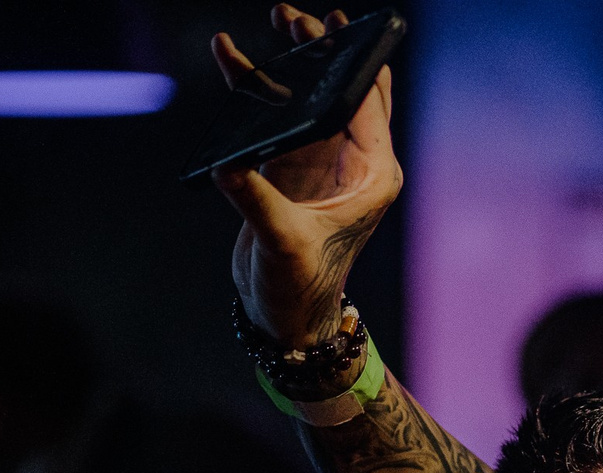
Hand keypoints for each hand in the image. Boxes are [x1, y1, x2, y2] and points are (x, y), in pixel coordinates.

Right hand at [209, 5, 402, 346]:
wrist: (285, 313)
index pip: (367, 104)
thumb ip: (257, 202)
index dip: (352, 60)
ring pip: (311, 96)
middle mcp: (355, 163)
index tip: (337, 24)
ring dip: (290, 62)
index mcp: (373, 175)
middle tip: (292, 16)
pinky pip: (278, 114)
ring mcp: (324, 162)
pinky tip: (233, 59)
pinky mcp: (293, 166)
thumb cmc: (299, 286)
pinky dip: (258, 88)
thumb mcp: (282, 243)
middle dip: (321, 50)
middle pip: (343, 90)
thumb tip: (229, 167)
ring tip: (273, 21)